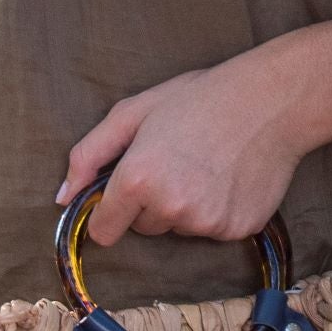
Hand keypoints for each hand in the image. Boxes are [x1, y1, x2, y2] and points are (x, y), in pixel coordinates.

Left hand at [55, 47, 309, 247]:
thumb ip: (88, 155)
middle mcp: (170, 208)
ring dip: (185, 207)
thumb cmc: (197, 99)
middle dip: (151, 203)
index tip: (126, 194)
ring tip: (206, 166)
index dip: (111, 212)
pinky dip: (217, 211)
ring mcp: (206, 223)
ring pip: (179, 229)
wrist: (270, 101)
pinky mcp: (236, 230)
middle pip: (143, 229)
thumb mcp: (133, 113)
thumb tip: (61, 198)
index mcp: (137, 180)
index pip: (104, 231)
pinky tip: (229, 178)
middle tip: (177, 162)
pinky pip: (213, 231)